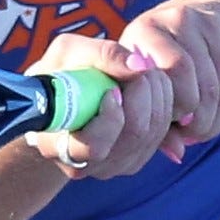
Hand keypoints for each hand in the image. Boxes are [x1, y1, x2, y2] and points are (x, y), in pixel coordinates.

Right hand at [25, 31, 173, 179]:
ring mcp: (112, 167)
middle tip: (139, 64)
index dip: (111, 117)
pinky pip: (161, 133)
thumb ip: (102, 56)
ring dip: (157, 93)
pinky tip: (149, 85)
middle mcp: (85, 165)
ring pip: (152, 133)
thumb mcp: (69, 52)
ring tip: (144, 69)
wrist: (59, 98)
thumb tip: (140, 65)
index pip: (93, 147)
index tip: (112, 88)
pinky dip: (163, 103)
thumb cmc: (60, 73)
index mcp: (56, 146)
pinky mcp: (134, 161)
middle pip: (133, 135)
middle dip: (143, 91)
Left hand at [119, 0, 219, 163]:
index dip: (179, 108)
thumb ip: (152, 120)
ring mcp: (213, 24)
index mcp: (147, 30)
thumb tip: (178, 154)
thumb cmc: (151, 66)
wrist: (181, 24)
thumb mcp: (143, 87)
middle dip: (201, 123)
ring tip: (203, 129)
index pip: (178, 72)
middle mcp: (181, 19)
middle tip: (191, 134)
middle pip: (207, 87)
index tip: (173, 123)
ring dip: (218, 122)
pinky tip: (219, 118)